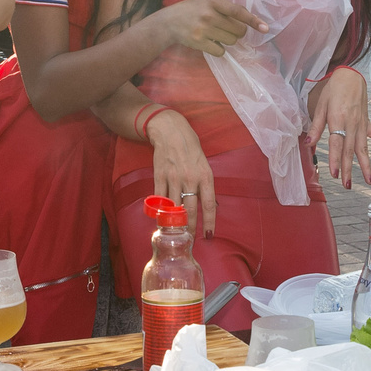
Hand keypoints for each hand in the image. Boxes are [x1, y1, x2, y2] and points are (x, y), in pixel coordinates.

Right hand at [146, 111, 217, 236]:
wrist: (171, 132)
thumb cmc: (191, 149)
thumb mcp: (204, 165)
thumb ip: (205, 185)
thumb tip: (211, 206)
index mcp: (205, 176)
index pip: (209, 204)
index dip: (209, 222)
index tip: (209, 235)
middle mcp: (190, 178)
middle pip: (190, 210)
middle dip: (190, 227)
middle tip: (189, 238)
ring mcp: (173, 177)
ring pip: (174, 207)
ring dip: (174, 222)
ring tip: (175, 232)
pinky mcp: (159, 176)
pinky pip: (160, 198)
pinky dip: (160, 210)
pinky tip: (161, 218)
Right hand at [153, 0, 265, 57]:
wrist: (169, 22)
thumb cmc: (192, 10)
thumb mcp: (207, 2)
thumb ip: (226, 7)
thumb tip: (248, 19)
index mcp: (214, 1)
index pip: (238, 11)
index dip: (253, 20)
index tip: (265, 28)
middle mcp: (209, 15)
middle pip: (238, 30)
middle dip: (237, 32)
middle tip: (227, 29)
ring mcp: (204, 29)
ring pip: (231, 41)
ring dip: (228, 40)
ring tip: (215, 34)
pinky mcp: (199, 43)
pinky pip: (221, 51)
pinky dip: (219, 49)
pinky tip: (210, 42)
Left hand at [307, 65, 370, 192]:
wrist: (350, 76)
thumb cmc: (333, 90)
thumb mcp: (320, 106)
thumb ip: (316, 127)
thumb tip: (308, 143)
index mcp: (338, 119)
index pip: (337, 144)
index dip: (336, 159)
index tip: (335, 173)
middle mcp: (352, 124)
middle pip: (349, 150)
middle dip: (348, 169)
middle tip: (347, 185)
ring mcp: (362, 124)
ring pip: (363, 148)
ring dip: (366, 165)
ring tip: (369, 181)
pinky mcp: (367, 122)